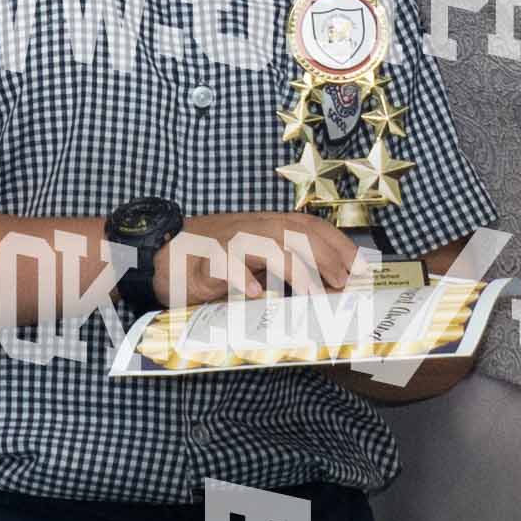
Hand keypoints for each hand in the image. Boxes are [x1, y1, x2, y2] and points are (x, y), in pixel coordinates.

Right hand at [154, 213, 372, 305]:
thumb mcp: (252, 259)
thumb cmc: (209, 260)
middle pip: (295, 231)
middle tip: (342, 283)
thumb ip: (282, 267)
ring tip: (311, 294)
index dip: (339, 244)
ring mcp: (228, 241)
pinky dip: (242, 278)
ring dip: (293, 268)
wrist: (159, 252)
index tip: (361, 267)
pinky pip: (226, 264)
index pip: (310, 225)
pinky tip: (257, 294)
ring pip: (266, 244)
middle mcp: (251, 228)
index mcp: (266, 226)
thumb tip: (324, 286)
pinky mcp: (204, 260)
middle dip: (324, 256)